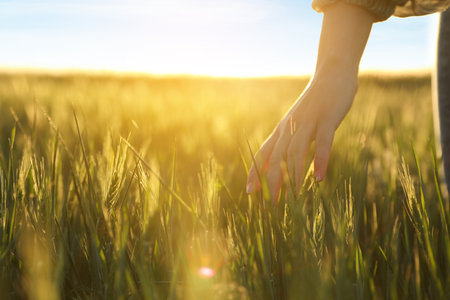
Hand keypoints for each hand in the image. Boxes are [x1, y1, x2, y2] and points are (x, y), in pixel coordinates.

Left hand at [246, 2, 373, 200]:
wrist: (332, 74)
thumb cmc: (315, 103)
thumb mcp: (298, 123)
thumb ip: (291, 141)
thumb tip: (285, 164)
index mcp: (283, 130)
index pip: (263, 154)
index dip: (255, 172)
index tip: (249, 192)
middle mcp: (291, 127)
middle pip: (276, 157)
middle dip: (272, 181)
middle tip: (272, 205)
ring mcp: (308, 122)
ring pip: (296, 152)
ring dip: (293, 176)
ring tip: (293, 198)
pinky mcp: (327, 119)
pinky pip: (322, 142)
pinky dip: (320, 160)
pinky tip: (320, 177)